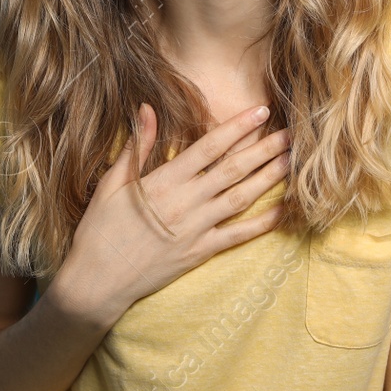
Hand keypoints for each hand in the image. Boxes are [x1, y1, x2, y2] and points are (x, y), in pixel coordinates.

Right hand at [55, 102, 290, 325]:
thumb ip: (137, 146)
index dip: (236, 128)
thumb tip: (147, 109)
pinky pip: (238, 236)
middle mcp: (185, 202)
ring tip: (293, 161)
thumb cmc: (100, 230)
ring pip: (241, 198)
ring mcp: (195, 229)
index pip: (208, 147)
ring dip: (269, 178)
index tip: (259, 111)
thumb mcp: (111, 184)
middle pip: (233, 169)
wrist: (97, 281)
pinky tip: (284, 210)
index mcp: (163, 181)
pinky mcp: (200, 253)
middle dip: (264, 149)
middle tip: (291, 132)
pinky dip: (263, 224)